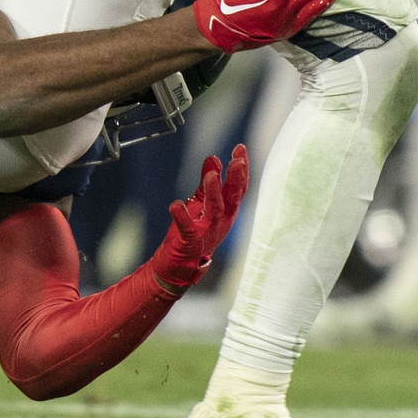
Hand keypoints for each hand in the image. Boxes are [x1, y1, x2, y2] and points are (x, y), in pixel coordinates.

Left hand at [148, 145, 248, 293]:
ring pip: (214, 211)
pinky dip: (182, 218)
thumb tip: (213, 158)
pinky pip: (188, 230)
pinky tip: (176, 205)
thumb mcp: (201, 204)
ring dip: (213, 193)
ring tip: (211, 176)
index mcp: (226, 211)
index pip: (238, 188)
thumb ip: (207, 183)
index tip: (240, 149)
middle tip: (236, 160)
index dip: (241, 169)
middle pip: (232, 198)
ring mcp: (207, 233)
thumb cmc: (194, 235)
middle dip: (235, 179)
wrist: (180, 267)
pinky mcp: (190, 244)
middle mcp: (221, 222)